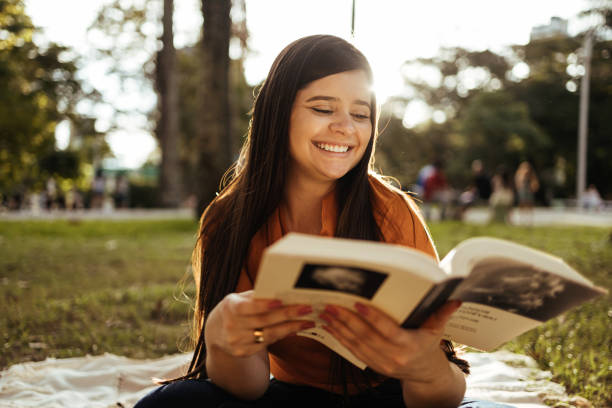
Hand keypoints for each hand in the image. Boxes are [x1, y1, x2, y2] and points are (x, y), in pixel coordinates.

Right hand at [205, 290, 314, 357]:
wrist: (215, 331)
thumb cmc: (233, 309)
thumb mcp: (238, 299)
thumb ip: (256, 296)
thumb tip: (282, 293)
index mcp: (230, 308)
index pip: (248, 307)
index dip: (264, 305)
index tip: (282, 301)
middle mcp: (232, 326)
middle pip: (264, 321)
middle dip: (288, 315)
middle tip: (307, 309)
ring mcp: (237, 342)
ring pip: (269, 335)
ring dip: (291, 328)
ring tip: (308, 321)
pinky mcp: (243, 352)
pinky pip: (267, 343)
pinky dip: (282, 336)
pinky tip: (295, 329)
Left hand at [319, 300, 461, 380]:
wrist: (425, 375)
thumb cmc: (429, 346)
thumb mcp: (437, 330)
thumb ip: (443, 313)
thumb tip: (455, 298)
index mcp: (410, 347)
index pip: (389, 332)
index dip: (373, 318)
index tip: (359, 304)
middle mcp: (394, 357)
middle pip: (367, 338)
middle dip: (347, 320)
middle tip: (332, 304)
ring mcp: (381, 363)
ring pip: (356, 345)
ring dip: (338, 328)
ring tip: (325, 311)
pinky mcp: (371, 365)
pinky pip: (352, 351)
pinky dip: (339, 337)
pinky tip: (328, 325)